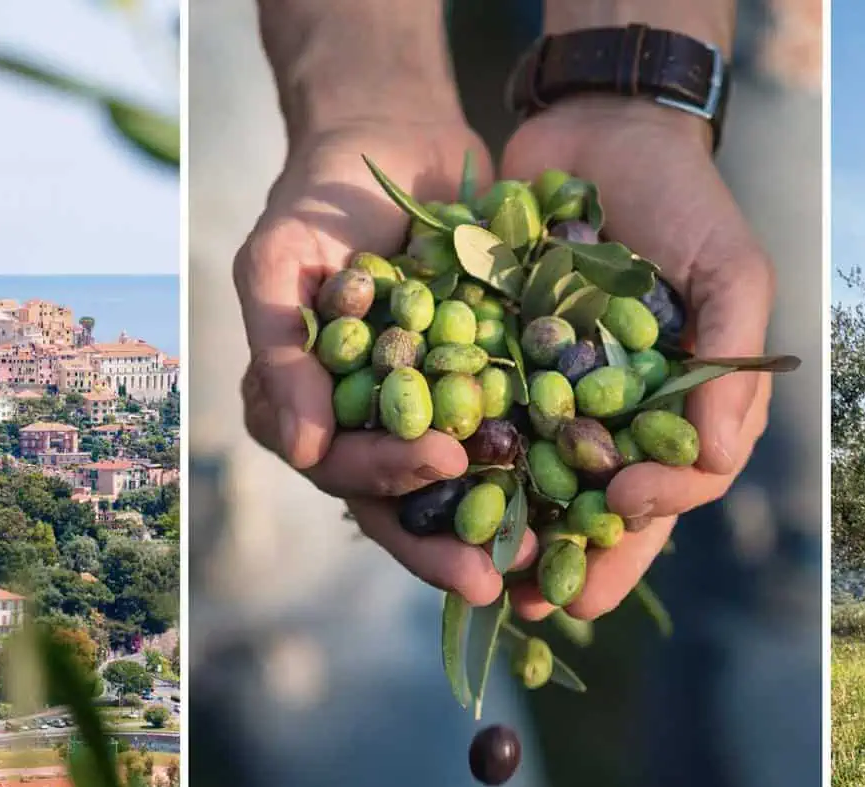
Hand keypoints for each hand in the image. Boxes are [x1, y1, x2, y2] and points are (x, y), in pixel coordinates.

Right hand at [233, 121, 537, 606]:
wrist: (393, 137)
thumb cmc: (319, 199)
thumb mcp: (278, 261)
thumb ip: (280, 347)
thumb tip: (295, 447)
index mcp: (308, 410)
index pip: (339, 466)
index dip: (387, 479)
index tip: (446, 466)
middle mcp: (367, 424)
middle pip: (401, 501)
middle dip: (446, 540)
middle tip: (496, 572)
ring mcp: (427, 410)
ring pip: (458, 489)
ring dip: (498, 529)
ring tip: (548, 560)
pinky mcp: (483, 387)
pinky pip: (512, 439)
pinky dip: (542, 470)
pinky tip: (586, 494)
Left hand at [499, 99, 775, 620]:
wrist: (602, 126)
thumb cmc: (685, 201)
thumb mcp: (730, 269)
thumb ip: (731, 361)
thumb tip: (723, 458)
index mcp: (680, 408)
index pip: (676, 482)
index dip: (652, 508)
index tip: (625, 508)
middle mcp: (616, 414)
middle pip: (596, 505)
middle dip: (571, 556)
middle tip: (539, 600)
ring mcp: (553, 392)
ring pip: (532, 481)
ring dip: (507, 529)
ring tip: (480, 569)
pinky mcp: (496, 362)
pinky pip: (477, 420)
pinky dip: (455, 457)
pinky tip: (427, 489)